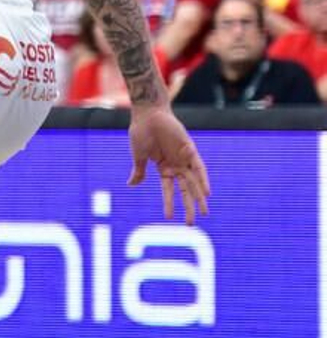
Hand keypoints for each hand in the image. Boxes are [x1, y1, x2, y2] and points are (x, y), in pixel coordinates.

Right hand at [127, 105, 210, 224]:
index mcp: (163, 168)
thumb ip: (138, 171)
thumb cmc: (140, 132)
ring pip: (194, 182)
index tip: (170, 218)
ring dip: (199, 197)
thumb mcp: (139, 156)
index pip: (168, 190)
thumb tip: (131, 185)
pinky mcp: (190, 149)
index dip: (169, 204)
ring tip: (204, 212)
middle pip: (185, 190)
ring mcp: (184, 158)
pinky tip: (206, 192)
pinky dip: (203, 180)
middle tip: (191, 223)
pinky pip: (199, 167)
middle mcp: (176, 165)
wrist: (147, 114)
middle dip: (188, 206)